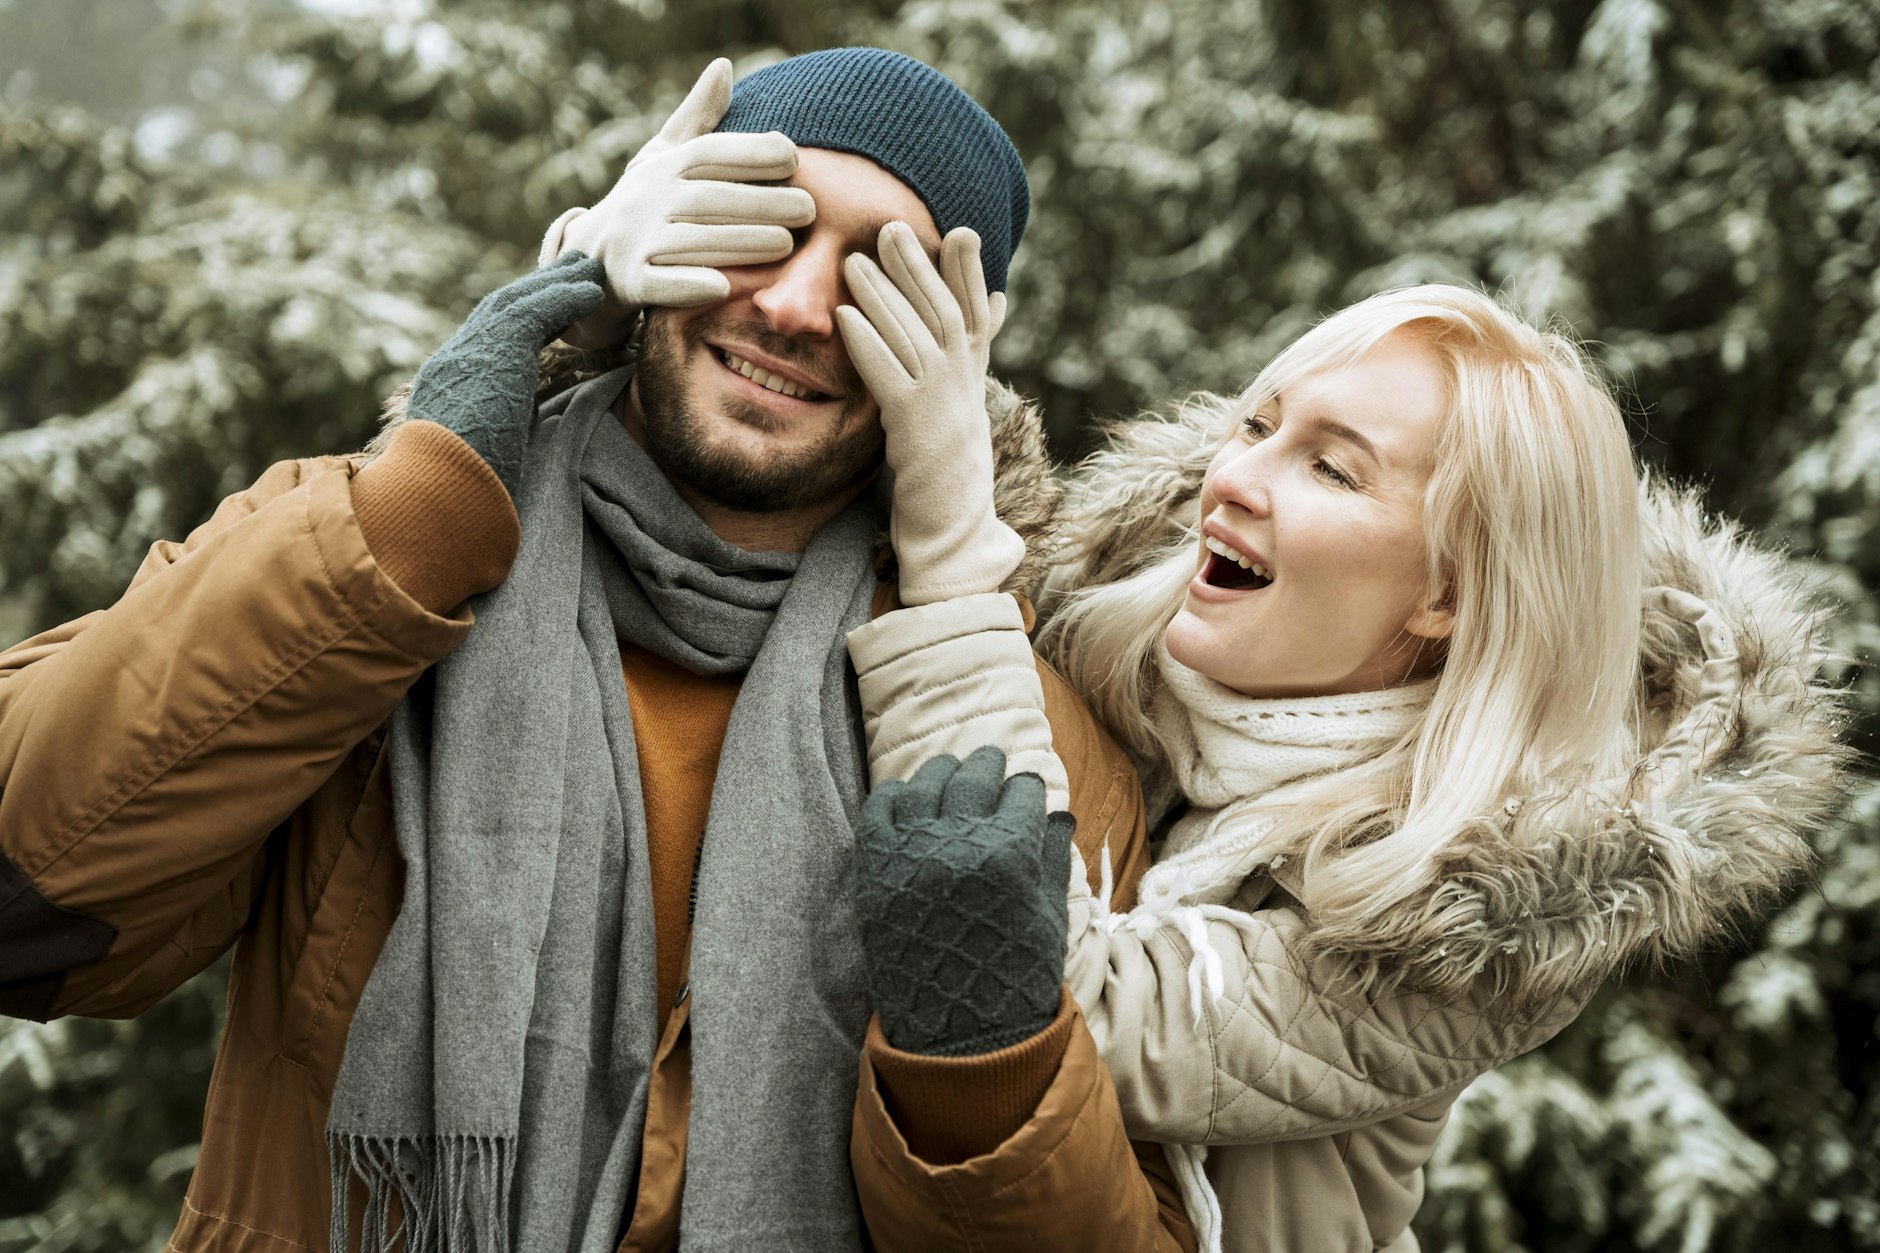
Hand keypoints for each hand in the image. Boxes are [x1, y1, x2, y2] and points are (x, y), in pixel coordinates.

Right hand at [406, 252, 603, 494]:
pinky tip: (592, 291)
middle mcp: (452, 366)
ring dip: (555, 285)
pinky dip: (565, 298)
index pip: (483, 348)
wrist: (434, 507)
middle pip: (497, 314)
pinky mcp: (493, 356)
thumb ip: (495, 452)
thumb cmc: (457, 510)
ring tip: (590, 271)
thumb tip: (514, 464)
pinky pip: (535, 313)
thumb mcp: (478, 471)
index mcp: (446, 394)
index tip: (547, 314)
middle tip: (570, 272)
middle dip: (535, 292)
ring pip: (515, 305)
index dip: (517, 326)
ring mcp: (467, 356)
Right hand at [539, 58, 815, 348]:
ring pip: (691, 241)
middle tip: (808, 210)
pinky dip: (688, 286)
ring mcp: (636, 241)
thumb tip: (724, 66)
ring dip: (740, 242)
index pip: (709, 153)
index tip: (794, 156)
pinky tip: (723, 287)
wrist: (591, 259)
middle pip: (708, 198)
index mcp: (664, 167)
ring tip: (786, 244)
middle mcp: (647, 199)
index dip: (751, 151)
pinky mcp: (630, 282)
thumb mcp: (664, 156)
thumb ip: (699, 118)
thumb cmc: (647, 203)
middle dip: (760, 202)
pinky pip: (660, 284)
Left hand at [836, 223, 1023, 603]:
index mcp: (972, 378)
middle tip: (892, 227)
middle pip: (942, 312)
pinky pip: (889, 377)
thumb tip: (996, 305)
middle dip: (918, 268)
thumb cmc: (951, 474)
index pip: (976, 313)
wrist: (955, 533)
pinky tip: (845, 319)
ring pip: (913, 336)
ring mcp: (941, 405)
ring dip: (883, 296)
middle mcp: (963, 385)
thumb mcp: (963, 410)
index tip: (959, 231)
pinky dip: (867, 344)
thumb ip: (969, 358)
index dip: (968, 273)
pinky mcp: (914, 430)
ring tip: (855, 262)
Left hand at [853, 746, 1076, 1055]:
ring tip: (951, 771)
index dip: (1027, 788)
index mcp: (1010, 853)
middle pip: (973, 778)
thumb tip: (1057, 815)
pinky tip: (908, 796)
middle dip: (987, 766)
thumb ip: (1051, 859)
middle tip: (991, 761)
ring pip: (926, 784)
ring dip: (943, 773)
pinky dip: (895, 795)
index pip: (1021, 792)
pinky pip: (880, 810)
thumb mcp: (1049, 918)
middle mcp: (959, 843)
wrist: (959, 1035)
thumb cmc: (1015, 979)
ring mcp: (912, 853)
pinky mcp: (876, 870)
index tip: (1025, 788)